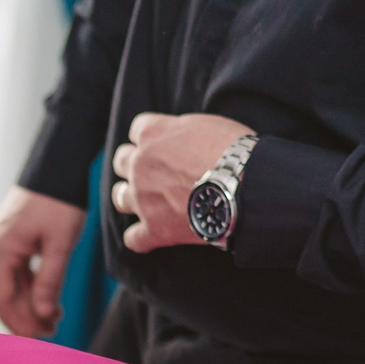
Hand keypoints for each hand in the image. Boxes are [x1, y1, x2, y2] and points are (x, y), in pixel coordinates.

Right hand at [0, 187, 88, 338]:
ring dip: (31, 304)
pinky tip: (50, 298)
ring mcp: (5, 243)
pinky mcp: (17, 238)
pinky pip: (20, 272)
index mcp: (2, 250)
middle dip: (26, 316)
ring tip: (55, 318)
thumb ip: (49, 281)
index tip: (38, 338)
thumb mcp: (60, 243)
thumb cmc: (60, 202)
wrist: (59, 164)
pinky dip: (33, 288)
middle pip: (5, 295)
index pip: (1, 299)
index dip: (17, 323)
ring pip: (13, 285)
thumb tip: (42, 315)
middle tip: (52, 332)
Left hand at [110, 112, 252, 253]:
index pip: (137, 129)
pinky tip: (148, 236)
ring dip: (129, 197)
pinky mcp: (154, 229)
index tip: (162, 144)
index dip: (150, 137)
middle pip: (122, 161)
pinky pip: (134, 239)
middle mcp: (140, 165)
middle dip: (134, 164)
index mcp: (152, 134)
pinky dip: (140, 238)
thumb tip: (178, 138)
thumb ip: (179, 131)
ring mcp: (143, 199)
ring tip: (145, 200)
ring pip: (120, 197)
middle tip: (152, 170)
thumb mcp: (205, 124)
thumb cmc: (233, 150)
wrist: (245, 185)